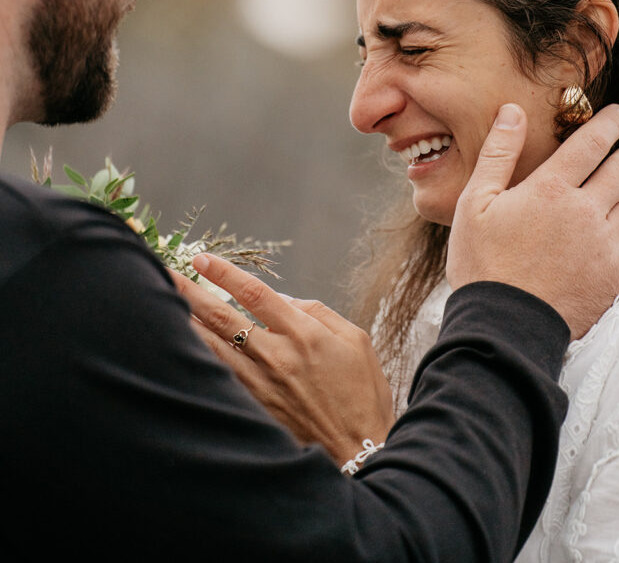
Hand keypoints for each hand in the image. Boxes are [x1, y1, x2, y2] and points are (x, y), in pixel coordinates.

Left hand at [172, 256, 395, 466]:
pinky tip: (179, 350)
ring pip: (212, 348)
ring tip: (159, 305)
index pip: (255, 293)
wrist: (361, 454)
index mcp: (303, 334)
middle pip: (222, 317)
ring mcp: (261, 385)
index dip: (225, 273)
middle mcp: (276, 356)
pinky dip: (197, 360)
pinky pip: (218, 377)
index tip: (201, 259)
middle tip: (162, 272)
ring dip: (184, 324)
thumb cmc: (362, 395)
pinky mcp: (254, 408)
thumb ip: (318, 313)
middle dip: (189, 291)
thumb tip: (284, 301)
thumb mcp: (356, 340)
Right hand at [447, 102, 618, 339]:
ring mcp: (604, 243)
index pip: (591, 143)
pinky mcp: (616, 272)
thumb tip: (512, 111)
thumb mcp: (474, 202)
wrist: (503, 324)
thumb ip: (498, 153)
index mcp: (549, 189)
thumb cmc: (482, 262)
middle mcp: (584, 211)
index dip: (610, 123)